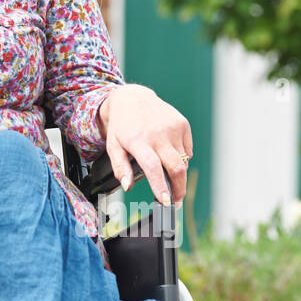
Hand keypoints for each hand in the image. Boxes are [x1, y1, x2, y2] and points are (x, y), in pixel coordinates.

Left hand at [98, 84, 191, 205]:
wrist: (132, 98)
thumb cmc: (121, 125)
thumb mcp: (113, 146)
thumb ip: (120, 167)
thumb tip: (127, 186)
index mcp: (138, 140)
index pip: (153, 168)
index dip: (161, 187)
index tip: (166, 202)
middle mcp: (157, 134)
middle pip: (176, 168)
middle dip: (178, 189)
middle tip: (175, 201)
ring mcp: (173, 128)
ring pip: (183, 161)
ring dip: (178, 174)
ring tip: (168, 177)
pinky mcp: (182, 124)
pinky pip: (187, 150)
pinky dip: (181, 158)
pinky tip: (169, 155)